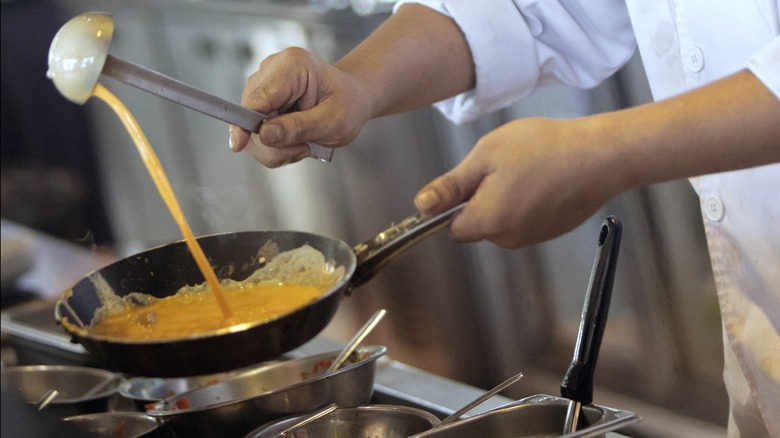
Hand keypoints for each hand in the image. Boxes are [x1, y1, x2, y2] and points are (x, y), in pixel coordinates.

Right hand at [229, 47, 372, 166]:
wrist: (353, 98)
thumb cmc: (348, 103)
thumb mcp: (332, 121)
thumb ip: (298, 127)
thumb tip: (264, 135)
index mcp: (292, 66)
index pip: (256, 98)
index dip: (246, 124)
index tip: (239, 144)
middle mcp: (272, 70)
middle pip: (249, 115)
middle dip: (272, 143)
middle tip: (302, 148)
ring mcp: (264, 84)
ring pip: (250, 127)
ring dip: (274, 147)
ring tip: (303, 144)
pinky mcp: (262, 100)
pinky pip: (256, 131)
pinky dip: (274, 144)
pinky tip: (295, 141)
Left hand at [415, 116, 623, 247]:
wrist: (600, 155)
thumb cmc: (544, 149)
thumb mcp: (486, 156)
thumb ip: (451, 185)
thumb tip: (422, 206)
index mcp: (488, 221)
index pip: (452, 228)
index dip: (455, 203)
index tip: (469, 179)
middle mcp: (509, 237)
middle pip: (478, 226)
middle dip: (482, 199)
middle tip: (502, 166)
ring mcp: (534, 237)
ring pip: (503, 222)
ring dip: (506, 200)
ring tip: (526, 169)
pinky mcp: (553, 231)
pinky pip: (526, 220)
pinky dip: (528, 203)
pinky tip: (543, 178)